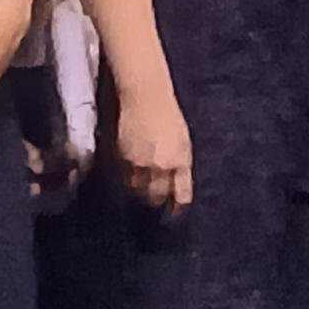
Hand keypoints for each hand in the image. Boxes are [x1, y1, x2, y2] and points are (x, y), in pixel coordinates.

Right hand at [117, 89, 193, 214]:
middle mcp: (162, 165)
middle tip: (154, 197)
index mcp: (181, 161)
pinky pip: (126, 177)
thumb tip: (177, 183)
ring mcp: (142, 162)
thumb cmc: (168, 114)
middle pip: (157, 196)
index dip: (177, 207)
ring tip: (141, 183)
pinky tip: (131, 172)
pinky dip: (129, 178)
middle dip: (157, 198)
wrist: (146, 95)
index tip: (173, 212)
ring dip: (141, 189)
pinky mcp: (124, 157)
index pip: (181, 195)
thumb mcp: (183, 140)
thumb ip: (181, 163)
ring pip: (139, 190)